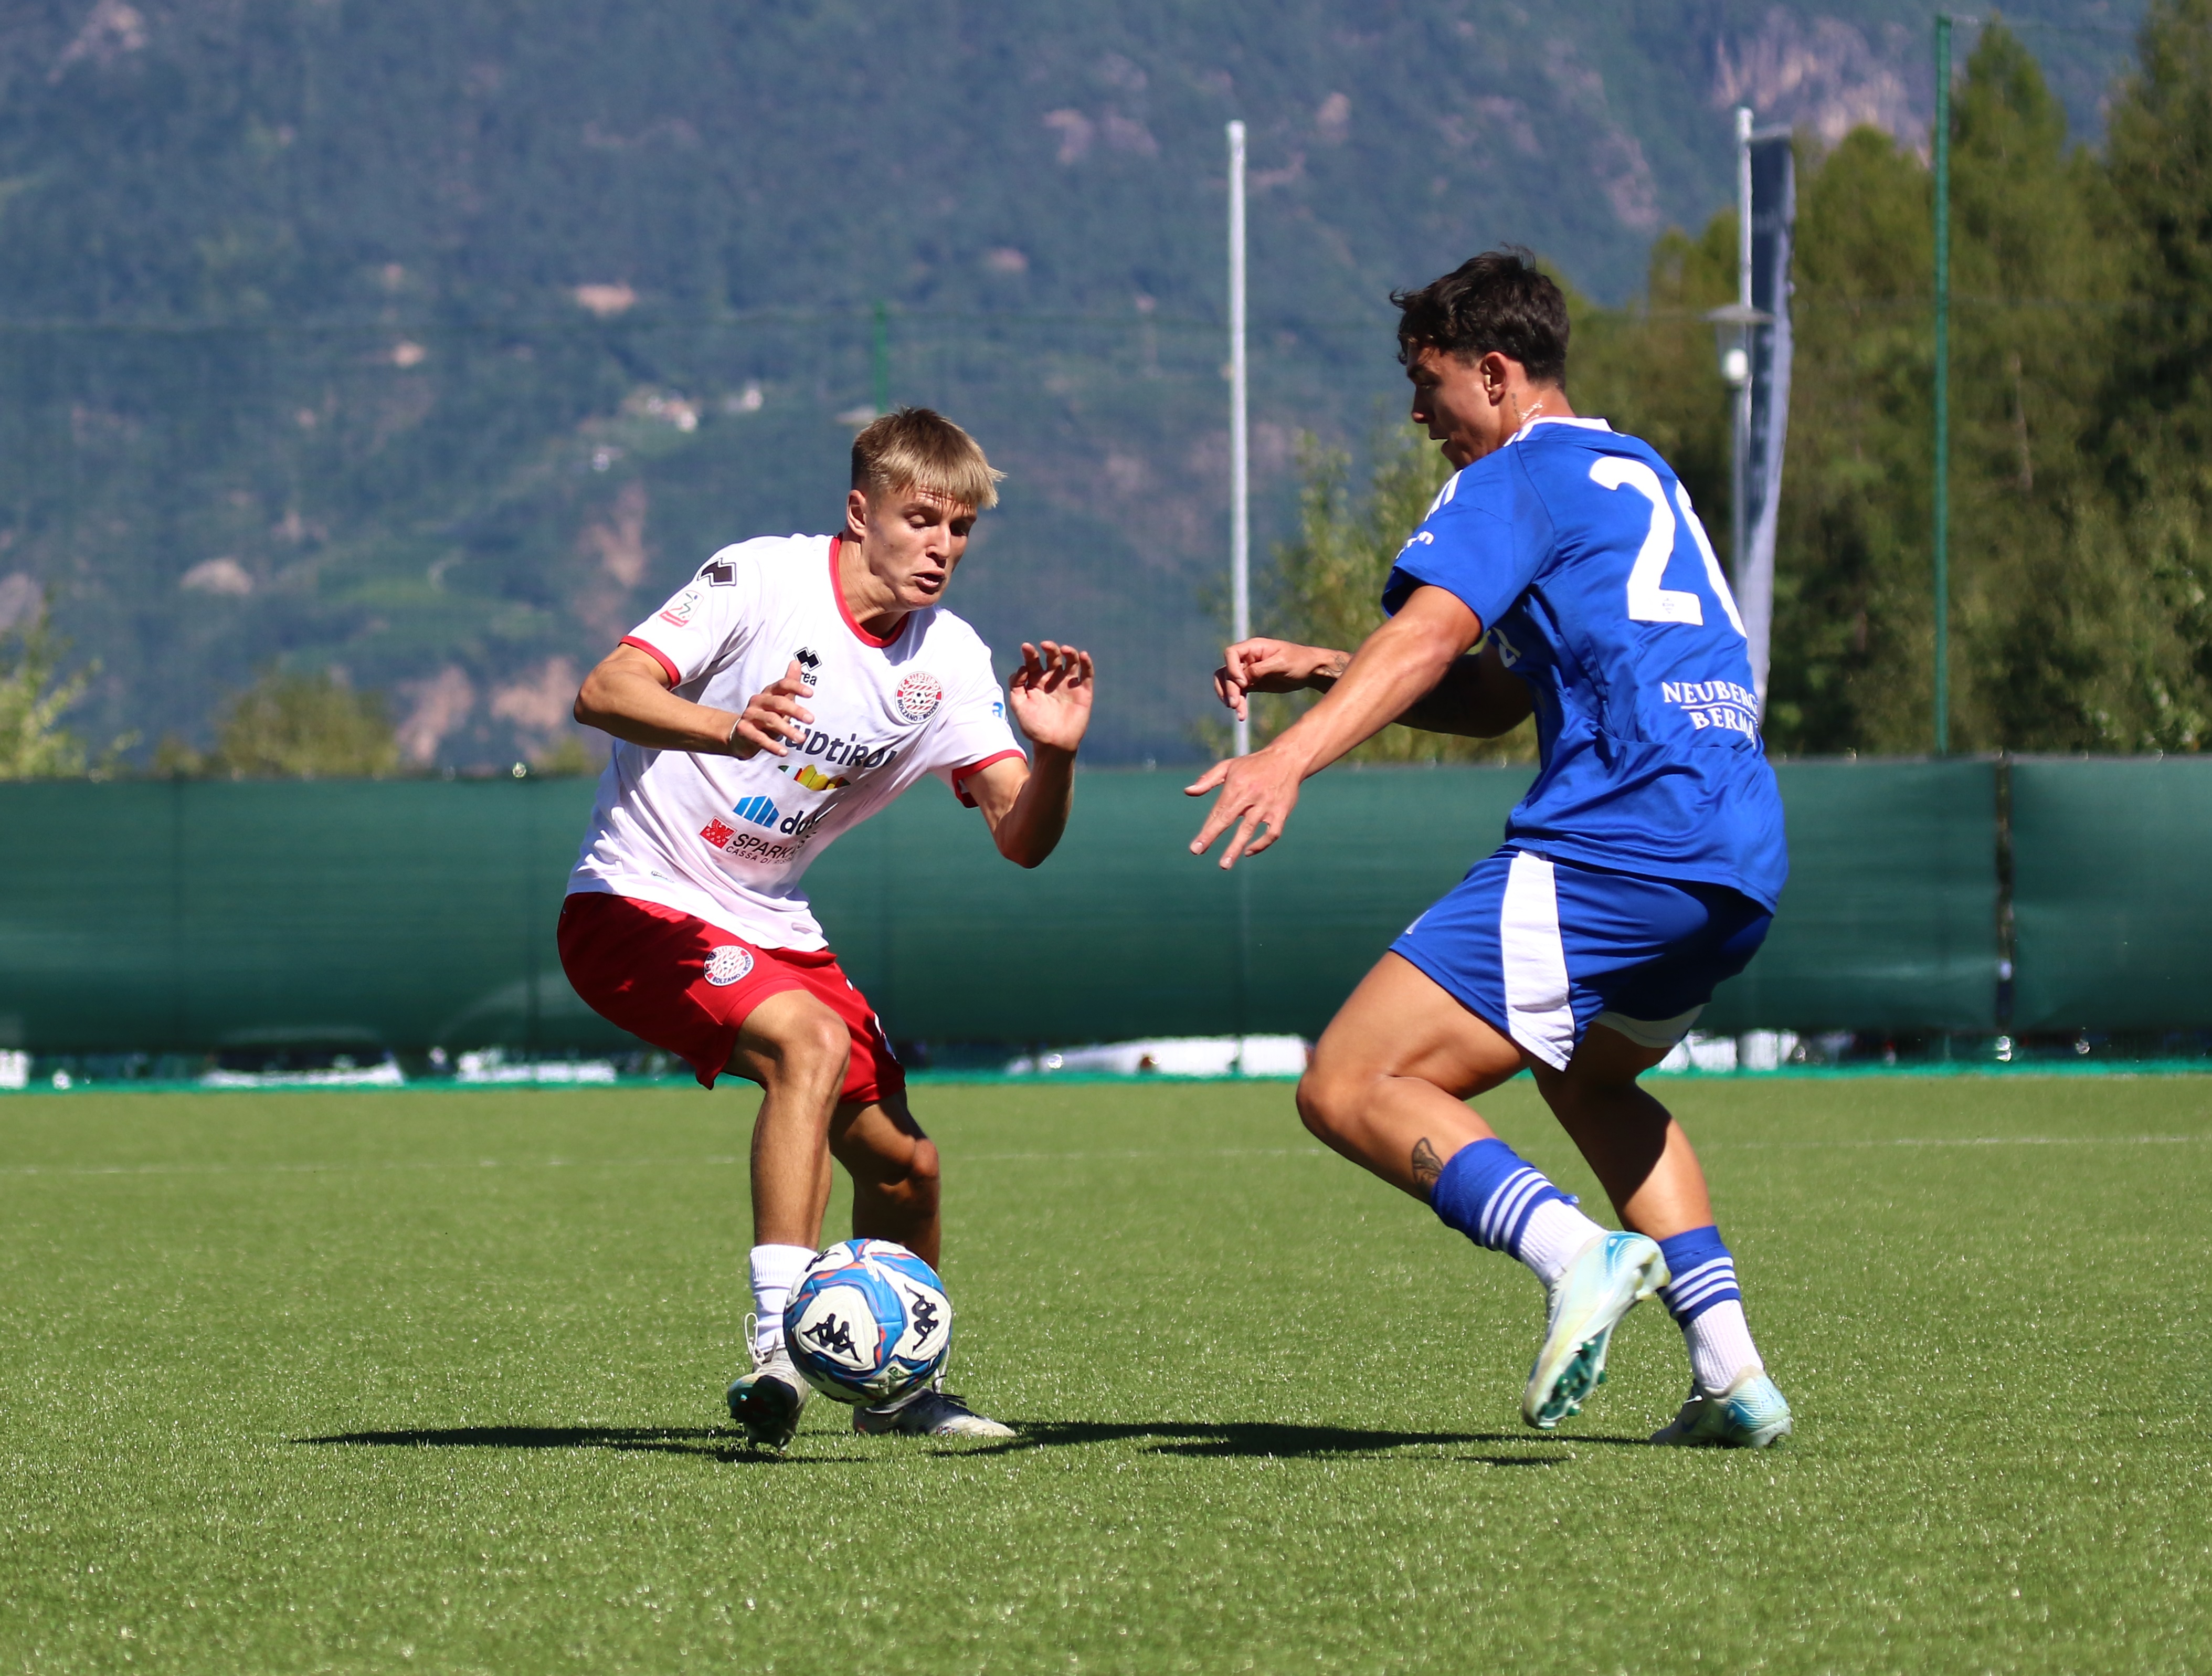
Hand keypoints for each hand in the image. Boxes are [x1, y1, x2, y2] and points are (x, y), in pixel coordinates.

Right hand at [725, 660, 813, 757]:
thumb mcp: (779, 699)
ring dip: (787, 730)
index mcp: (769, 692)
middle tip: (811, 719)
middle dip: (796, 710)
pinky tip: (783, 751)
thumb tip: (797, 662)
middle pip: (778, 703)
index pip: (782, 685)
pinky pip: (759, 738)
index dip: (796, 687)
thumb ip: (790, 683)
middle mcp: (758, 701)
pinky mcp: (744, 730)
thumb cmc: (766, 714)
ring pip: (770, 721)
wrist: (741, 733)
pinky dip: (772, 745)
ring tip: (802, 738)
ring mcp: (750, 715)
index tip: (811, 693)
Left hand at [1007, 640, 1094, 753]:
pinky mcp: (1083, 692)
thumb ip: (1016, 685)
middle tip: (1045, 645)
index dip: (1030, 653)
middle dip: (1050, 649)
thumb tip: (1022, 668)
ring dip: (1069, 653)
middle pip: (1053, 658)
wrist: (1053, 744)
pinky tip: (1082, 655)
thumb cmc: (1034, 727)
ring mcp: (1069, 685)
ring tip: (1064, 649)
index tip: (1026, 647)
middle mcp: (1053, 680)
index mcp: (1037, 682)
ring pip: (1071, 662)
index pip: (1034, 662)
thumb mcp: (1018, 705)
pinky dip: (1086, 663)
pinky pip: (1087, 674)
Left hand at [1185, 742, 1305, 869]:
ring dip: (1236, 847)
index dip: (1206, 829)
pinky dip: (1262, 844)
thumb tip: (1188, 792)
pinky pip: (1272, 833)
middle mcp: (1250, 795)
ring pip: (1249, 828)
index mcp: (1236, 785)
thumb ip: (1208, 779)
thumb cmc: (1253, 765)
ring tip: (1225, 864)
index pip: (1218, 810)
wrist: (1287, 759)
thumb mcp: (1229, 766)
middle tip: (1197, 851)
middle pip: (1228, 818)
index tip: (1196, 846)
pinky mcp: (1282, 812)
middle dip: (1212, 835)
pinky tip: (1249, 851)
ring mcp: (1267, 805)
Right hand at [1213, 638, 1348, 720]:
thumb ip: (1261, 668)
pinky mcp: (1253, 684)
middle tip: (1235, 705)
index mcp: (1254, 647)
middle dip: (1229, 688)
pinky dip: (1239, 704)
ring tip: (1239, 713)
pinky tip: (1242, 716)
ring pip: (1229, 684)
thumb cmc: (1300, 660)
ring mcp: (1248, 671)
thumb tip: (1243, 678)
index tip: (1243, 683)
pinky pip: (1239, 693)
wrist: (1311, 670)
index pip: (1231, 654)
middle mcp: (1247, 658)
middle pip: (1227, 672)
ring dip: (1231, 698)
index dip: (1232, 668)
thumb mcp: (1282, 663)